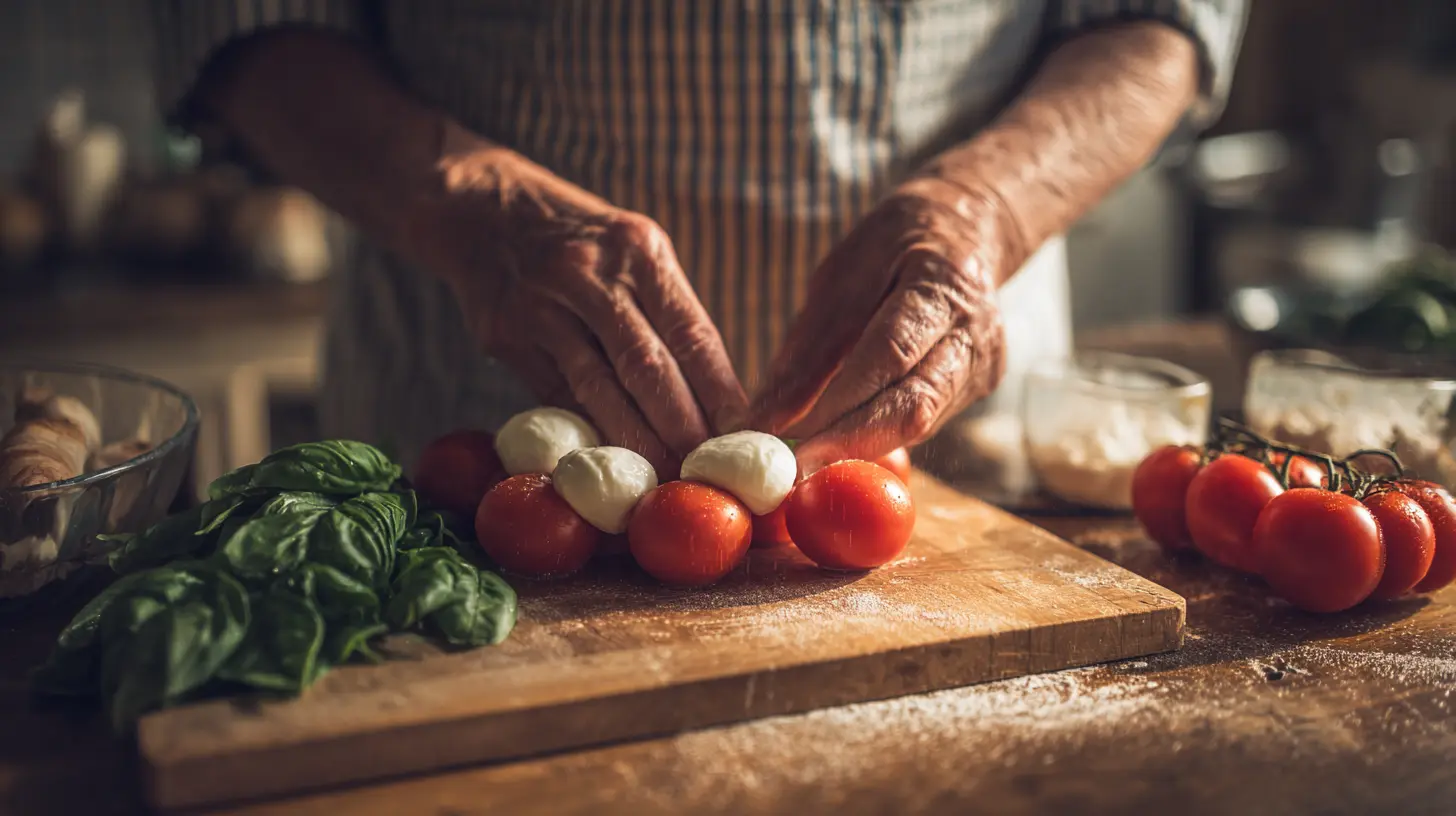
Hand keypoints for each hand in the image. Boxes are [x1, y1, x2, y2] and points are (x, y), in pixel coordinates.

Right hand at [405, 131, 745, 473]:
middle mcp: (590, 274)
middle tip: (707, 473)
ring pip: (599, 388)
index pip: (691, 332)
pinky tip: (610, 461)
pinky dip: (588, 430)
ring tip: (665, 477)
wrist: (482, 209)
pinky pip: (556, 395)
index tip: (743, 437)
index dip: (720, 392)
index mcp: (638, 250)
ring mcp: (541, 305)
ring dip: (636, 442)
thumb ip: (667, 314)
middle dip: (682, 427)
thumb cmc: (582, 243)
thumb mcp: (632, 252)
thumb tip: (714, 399)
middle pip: (647, 366)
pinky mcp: (504, 336)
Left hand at [747, 178, 1007, 471]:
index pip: (890, 355)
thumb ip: (808, 348)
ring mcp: (984, 365)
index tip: (788, 444)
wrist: (967, 229)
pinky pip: (922, 421)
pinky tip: (839, 438)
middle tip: (792, 472)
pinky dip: (876, 434)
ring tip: (804, 459)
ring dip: (859, 445)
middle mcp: (976, 333)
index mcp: (944, 285)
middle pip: (914, 405)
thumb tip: (763, 418)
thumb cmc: (892, 247)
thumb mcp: (841, 275)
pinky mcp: (977, 387)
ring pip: (919, 423)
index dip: (839, 407)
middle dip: (848, 444)